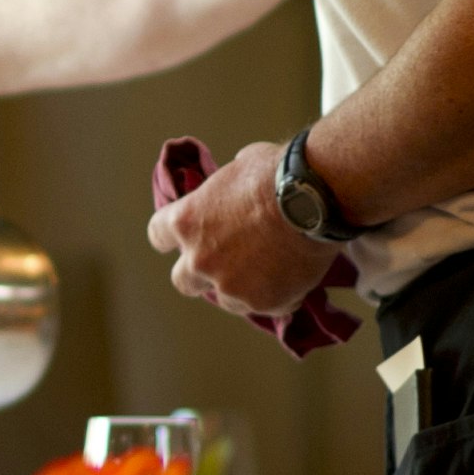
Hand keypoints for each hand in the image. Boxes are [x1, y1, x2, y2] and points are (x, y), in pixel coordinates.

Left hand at [146, 137, 351, 319]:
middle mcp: (200, 260)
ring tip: (269, 269)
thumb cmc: (277, 174)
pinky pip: (266, 306)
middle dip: (199, 273)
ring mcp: (231, 286)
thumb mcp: (239, 168)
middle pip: (183, 281)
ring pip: (226, 299)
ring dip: (240, 287)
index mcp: (187, 222)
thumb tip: (234, 194)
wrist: (315, 198)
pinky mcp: (264, 303)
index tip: (186, 237)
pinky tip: (293, 278)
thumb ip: (226, 192)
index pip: (158, 236)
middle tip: (225, 263)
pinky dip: (277, 296)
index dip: (171, 237)